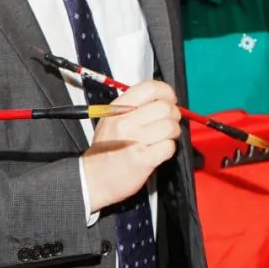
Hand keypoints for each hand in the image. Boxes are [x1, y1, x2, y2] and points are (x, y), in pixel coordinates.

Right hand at [82, 80, 180, 211]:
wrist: (94, 178)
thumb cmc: (106, 150)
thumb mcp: (111, 119)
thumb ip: (133, 106)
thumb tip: (161, 98)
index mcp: (118, 109)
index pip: (150, 88)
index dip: (166, 92)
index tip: (170, 99)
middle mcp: (125, 122)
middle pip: (165, 107)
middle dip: (174, 114)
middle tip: (170, 121)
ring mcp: (134, 141)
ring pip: (170, 127)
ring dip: (173, 133)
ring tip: (165, 137)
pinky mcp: (143, 160)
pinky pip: (168, 147)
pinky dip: (169, 148)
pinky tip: (160, 150)